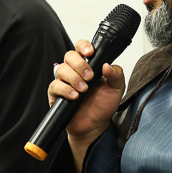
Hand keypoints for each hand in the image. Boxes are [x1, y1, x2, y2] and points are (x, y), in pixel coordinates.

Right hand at [48, 40, 126, 171]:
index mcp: (89, 65)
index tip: (90, 53)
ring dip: (74, 78)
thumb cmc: (103, 105)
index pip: (81, 47)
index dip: (84, 46)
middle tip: (90, 77)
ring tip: (84, 90)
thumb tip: (107, 65)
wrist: (95, 125)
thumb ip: (116, 75)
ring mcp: (64, 81)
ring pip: (61, 69)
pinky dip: (65, 89)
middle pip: (69, 55)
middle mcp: (75, 70)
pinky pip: (55, 85)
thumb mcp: (116, 89)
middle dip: (80, 65)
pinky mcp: (56, 93)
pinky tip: (75, 96)